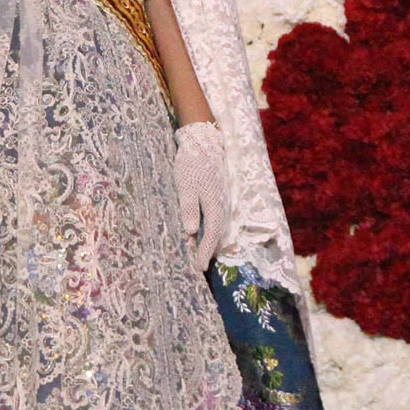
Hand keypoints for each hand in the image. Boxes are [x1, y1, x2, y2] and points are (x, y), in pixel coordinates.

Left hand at [173, 120, 232, 272]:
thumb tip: (190, 232)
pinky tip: (206, 231)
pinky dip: (213, 229)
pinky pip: (219, 217)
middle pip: (218, 234)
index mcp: (214, 205)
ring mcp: (224, 198)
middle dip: (210, 250)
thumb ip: (189, 209)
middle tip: (200, 265)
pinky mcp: (221, 193)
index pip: (211, 236)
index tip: (198, 268)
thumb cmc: (191, 164)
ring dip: (212, 241)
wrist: (203, 141)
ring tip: (203, 253)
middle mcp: (223, 204)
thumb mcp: (185, 187)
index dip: (204, 253)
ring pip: (220, 226)